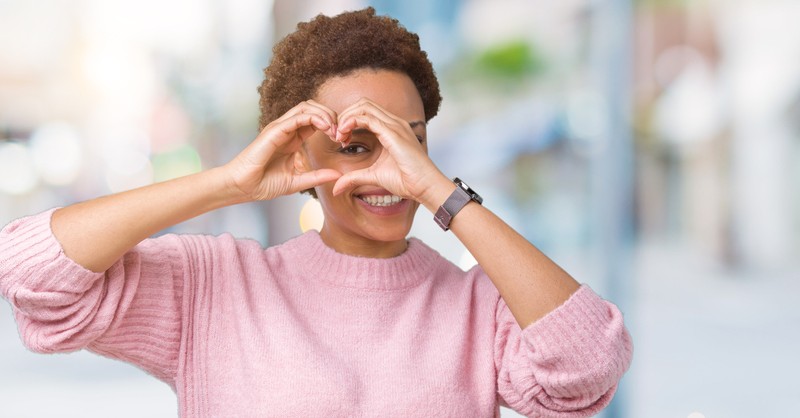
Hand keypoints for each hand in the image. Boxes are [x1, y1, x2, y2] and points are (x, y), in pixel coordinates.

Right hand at [223, 100, 341, 200]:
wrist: (243, 188)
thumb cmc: (264, 184)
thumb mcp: (298, 181)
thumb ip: (317, 177)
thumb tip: (338, 175)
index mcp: (293, 138)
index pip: (316, 120)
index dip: (332, 125)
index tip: (343, 140)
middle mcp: (287, 129)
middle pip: (313, 108)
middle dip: (332, 116)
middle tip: (342, 133)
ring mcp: (280, 128)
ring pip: (306, 107)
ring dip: (325, 114)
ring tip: (335, 129)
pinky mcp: (274, 131)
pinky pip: (296, 117)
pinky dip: (314, 117)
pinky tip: (326, 127)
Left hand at [331, 98, 446, 202]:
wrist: (424, 186)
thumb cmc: (406, 181)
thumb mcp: (372, 176)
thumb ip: (354, 178)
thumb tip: (336, 188)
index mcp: (391, 128)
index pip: (365, 111)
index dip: (348, 120)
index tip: (340, 139)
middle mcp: (394, 122)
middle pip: (363, 104)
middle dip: (345, 115)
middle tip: (336, 135)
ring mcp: (395, 125)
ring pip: (363, 106)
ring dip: (346, 117)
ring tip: (339, 135)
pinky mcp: (393, 133)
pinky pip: (367, 118)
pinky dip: (351, 122)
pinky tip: (344, 136)